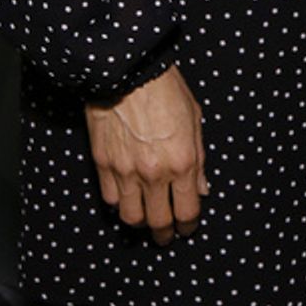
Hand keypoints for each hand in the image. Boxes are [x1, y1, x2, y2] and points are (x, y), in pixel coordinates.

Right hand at [85, 65, 207, 244]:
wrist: (129, 70)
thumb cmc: (166, 89)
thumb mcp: (195, 120)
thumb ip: (199, 159)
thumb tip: (201, 188)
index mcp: (182, 162)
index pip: (186, 211)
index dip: (188, 225)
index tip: (187, 227)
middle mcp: (154, 173)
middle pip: (158, 221)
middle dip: (164, 233)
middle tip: (165, 235)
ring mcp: (126, 171)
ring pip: (131, 217)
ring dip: (141, 222)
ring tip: (145, 219)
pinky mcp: (103, 164)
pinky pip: (110, 199)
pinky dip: (119, 204)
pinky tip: (126, 198)